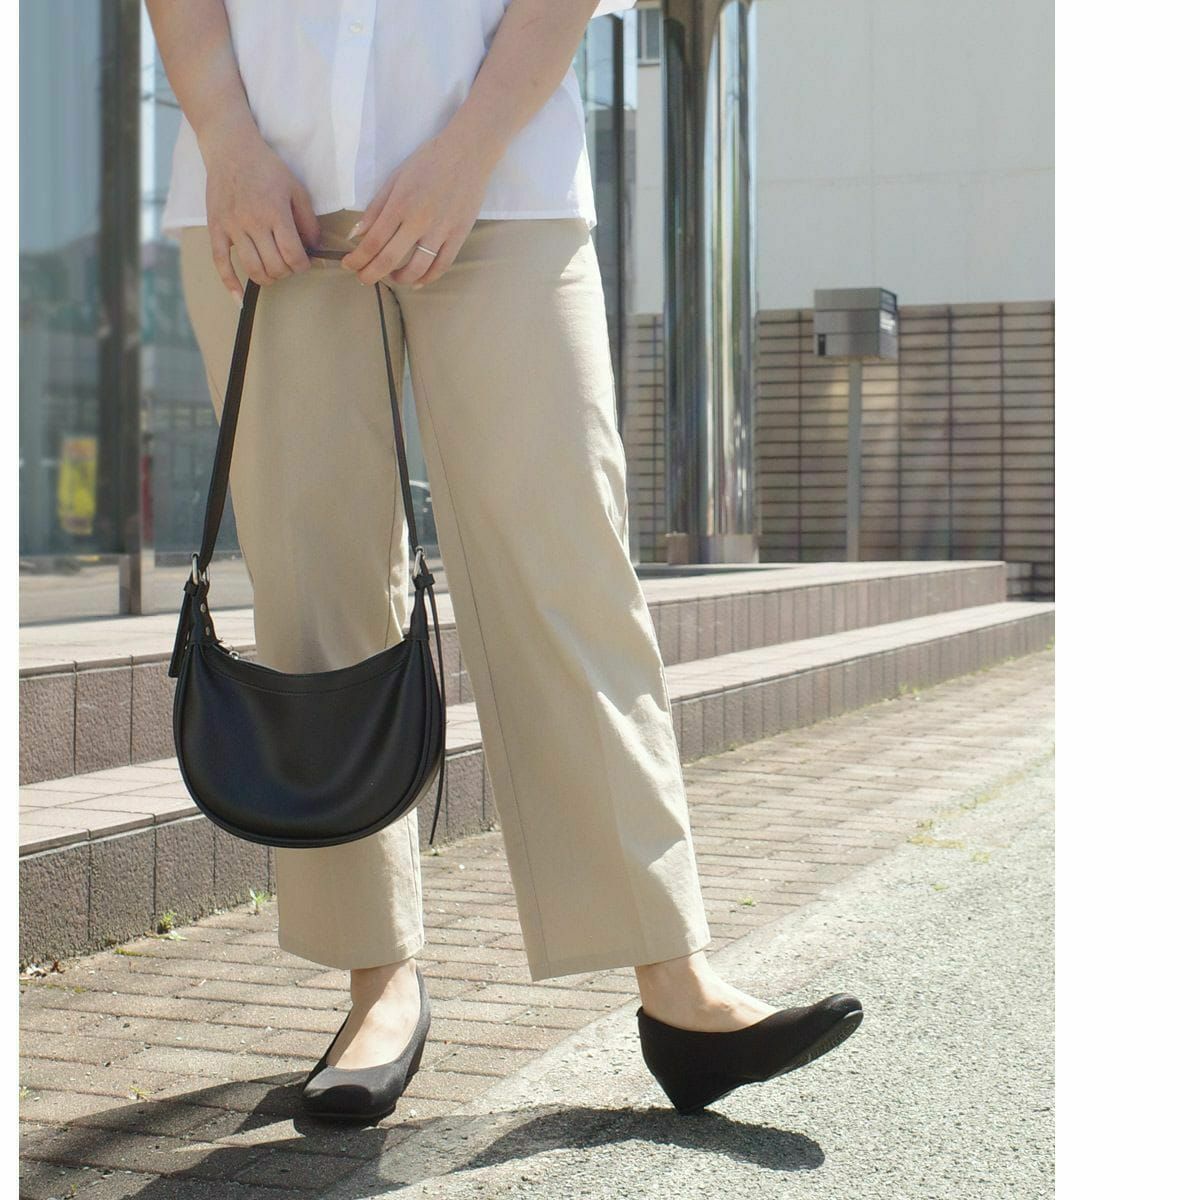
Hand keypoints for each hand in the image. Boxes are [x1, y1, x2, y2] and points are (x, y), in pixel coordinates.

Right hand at [202, 125, 321, 300]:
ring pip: (252, 268)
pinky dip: (230, 283)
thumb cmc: (267, 168)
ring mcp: (232, 226)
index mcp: (275, 212)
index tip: (304, 262)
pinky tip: (238, 298)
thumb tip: (314, 248)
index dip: (303, 266)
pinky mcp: (216, 228)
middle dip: (287, 271)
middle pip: (274, 265)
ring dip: (267, 278)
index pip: (293, 255)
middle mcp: (253, 222)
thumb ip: (308, 221)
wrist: (230, 148)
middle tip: (289, 263)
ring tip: (274, 271)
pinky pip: (220, 262)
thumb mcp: (296, 189)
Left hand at [340, 130, 495, 288]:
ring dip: (399, 279)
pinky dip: (427, 278)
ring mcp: (441, 231)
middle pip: (389, 258)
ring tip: (391, 277)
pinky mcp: (459, 236)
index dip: (357, 258)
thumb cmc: (428, 162)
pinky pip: (442, 265)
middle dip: (371, 274)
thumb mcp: (396, 178)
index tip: (349, 265)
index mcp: (399, 204)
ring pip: (416, 268)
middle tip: (363, 278)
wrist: (468, 153)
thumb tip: (356, 234)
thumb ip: (376, 208)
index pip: (372, 241)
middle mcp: (418, 221)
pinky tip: (417, 281)